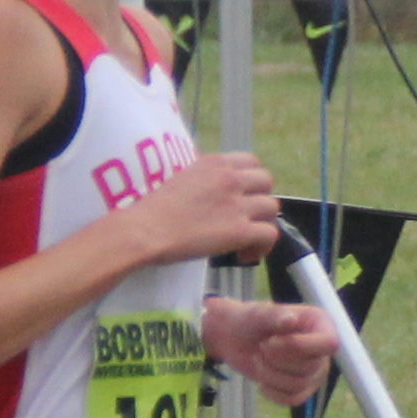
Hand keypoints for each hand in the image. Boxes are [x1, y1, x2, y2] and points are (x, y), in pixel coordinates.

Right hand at [141, 152, 286, 267]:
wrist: (144, 231)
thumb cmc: (151, 210)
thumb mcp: (179, 178)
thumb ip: (201, 178)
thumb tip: (209, 188)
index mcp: (213, 163)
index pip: (251, 161)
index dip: (250, 180)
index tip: (242, 195)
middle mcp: (230, 178)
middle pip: (266, 182)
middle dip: (259, 199)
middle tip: (246, 217)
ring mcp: (237, 204)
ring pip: (272, 208)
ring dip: (263, 223)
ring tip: (247, 240)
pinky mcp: (240, 230)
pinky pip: (270, 234)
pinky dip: (262, 246)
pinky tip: (245, 255)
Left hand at [203, 293, 338, 407]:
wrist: (236, 338)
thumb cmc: (252, 321)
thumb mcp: (260, 314)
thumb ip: (276, 315)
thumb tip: (291, 320)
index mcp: (320, 325)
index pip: (329, 343)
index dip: (300, 346)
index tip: (272, 340)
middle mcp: (322, 350)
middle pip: (310, 367)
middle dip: (277, 359)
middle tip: (262, 345)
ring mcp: (314, 372)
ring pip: (299, 384)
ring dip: (270, 374)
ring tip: (258, 360)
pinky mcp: (301, 389)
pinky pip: (293, 399)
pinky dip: (272, 392)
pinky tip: (261, 380)